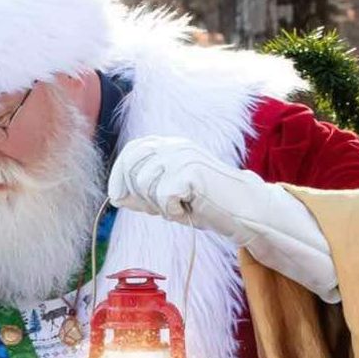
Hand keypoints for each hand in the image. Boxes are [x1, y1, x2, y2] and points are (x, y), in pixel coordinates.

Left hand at [108, 135, 233, 224]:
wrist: (242, 210)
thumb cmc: (206, 204)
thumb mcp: (169, 197)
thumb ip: (144, 194)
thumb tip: (116, 197)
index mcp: (170, 145)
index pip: (133, 150)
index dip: (118, 174)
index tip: (116, 197)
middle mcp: (175, 145)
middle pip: (132, 166)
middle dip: (139, 194)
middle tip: (161, 208)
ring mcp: (183, 156)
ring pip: (145, 183)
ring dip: (159, 205)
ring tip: (181, 207)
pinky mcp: (190, 171)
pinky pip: (164, 197)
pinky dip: (174, 211)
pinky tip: (190, 209)